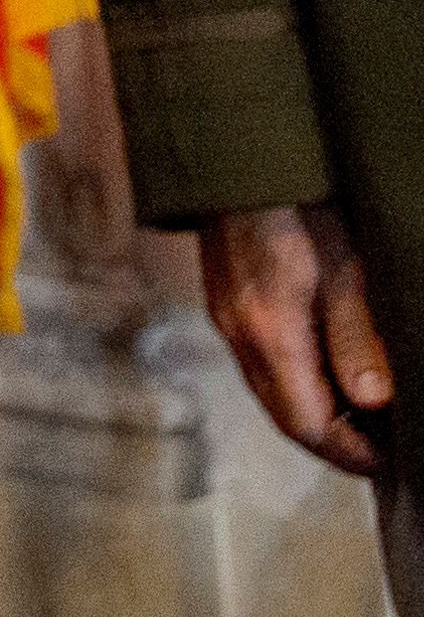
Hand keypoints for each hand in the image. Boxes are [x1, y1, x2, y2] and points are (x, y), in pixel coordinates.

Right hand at [199, 203, 396, 474]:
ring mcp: (227, 320)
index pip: (306, 424)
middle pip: (284, 416)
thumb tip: (373, 403)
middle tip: (385, 443)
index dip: (351, 452)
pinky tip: (328, 367)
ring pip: (271, 392)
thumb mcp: (346, 272)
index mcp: (271, 335)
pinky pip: (260, 364)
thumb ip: (355, 339)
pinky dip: (296, 381)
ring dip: (316, 410)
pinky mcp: (226, 303)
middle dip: (335, 439)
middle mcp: (240, 337)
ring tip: (366, 409)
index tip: (391, 459)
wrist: (241, 157)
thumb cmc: (303, 208)